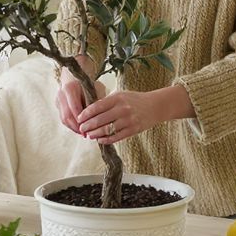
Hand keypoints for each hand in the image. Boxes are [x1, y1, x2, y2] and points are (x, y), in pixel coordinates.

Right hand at [55, 64, 104, 135]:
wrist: (75, 73)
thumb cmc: (87, 81)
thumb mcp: (94, 89)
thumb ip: (93, 103)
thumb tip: (95, 120)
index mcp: (70, 88)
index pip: (74, 109)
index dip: (81, 121)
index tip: (88, 129)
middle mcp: (61, 94)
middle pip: (67, 116)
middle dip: (76, 127)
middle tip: (85, 134)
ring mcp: (57, 98)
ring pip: (63, 118)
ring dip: (72, 127)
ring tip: (82, 133)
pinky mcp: (57, 103)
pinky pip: (62, 116)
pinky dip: (70, 124)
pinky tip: (78, 128)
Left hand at [76, 85, 192, 144]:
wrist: (156, 106)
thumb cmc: (135, 100)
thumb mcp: (121, 95)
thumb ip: (106, 102)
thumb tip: (89, 111)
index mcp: (118, 98)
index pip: (97, 107)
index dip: (86, 114)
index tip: (79, 118)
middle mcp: (123, 109)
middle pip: (100, 120)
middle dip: (88, 126)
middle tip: (81, 129)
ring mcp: (128, 120)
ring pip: (107, 130)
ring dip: (95, 134)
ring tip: (88, 135)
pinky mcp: (133, 130)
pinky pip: (116, 137)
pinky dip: (106, 139)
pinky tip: (99, 140)